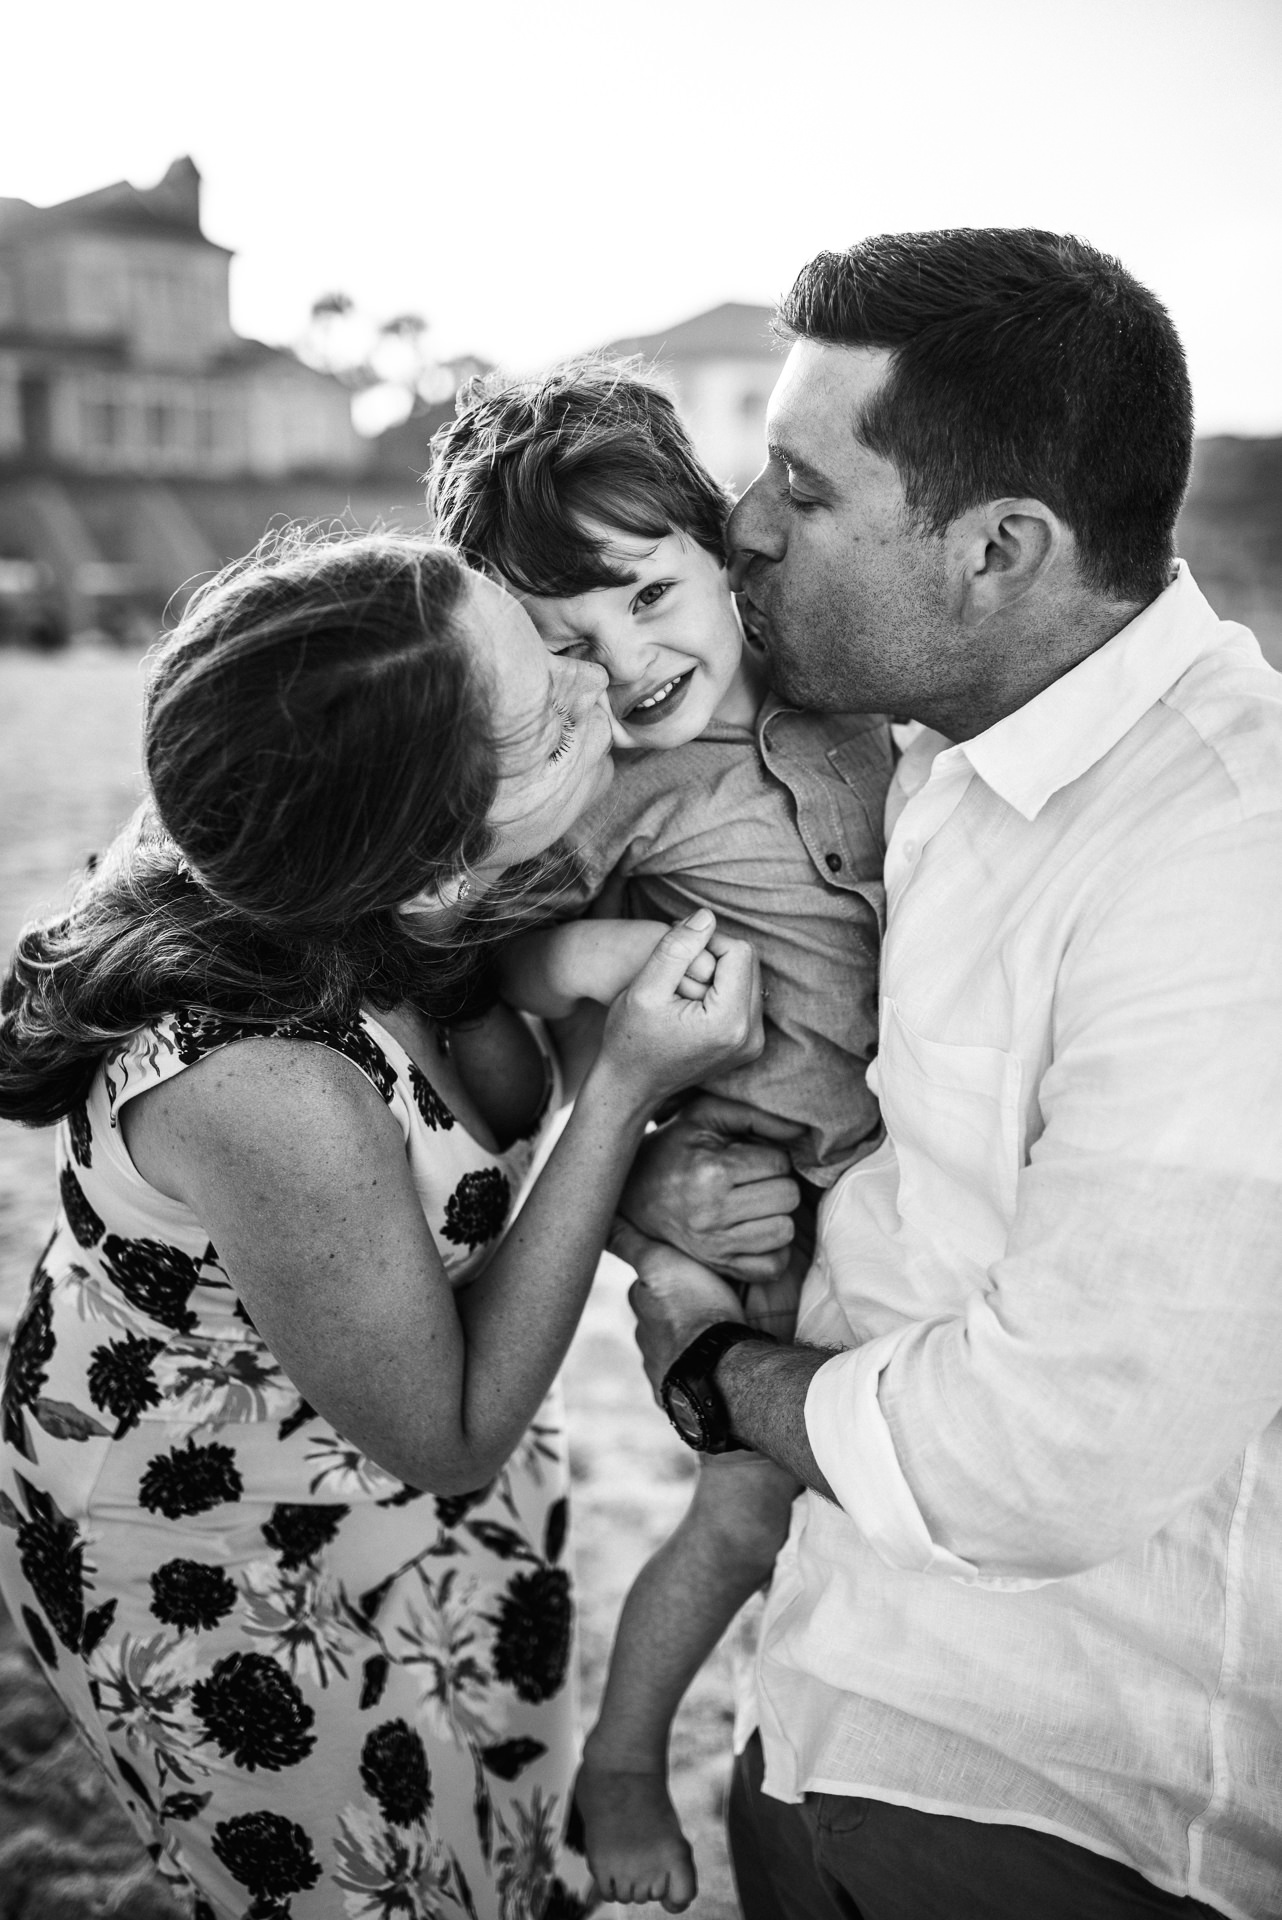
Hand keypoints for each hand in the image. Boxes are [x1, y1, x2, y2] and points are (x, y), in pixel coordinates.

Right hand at [598, 912, 762, 1110]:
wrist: (631, 1086)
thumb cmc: (629, 1040)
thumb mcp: (644, 989)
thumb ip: (676, 948)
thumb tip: (706, 916)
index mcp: (729, 1022)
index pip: (739, 951)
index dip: (707, 941)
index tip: (675, 951)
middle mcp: (750, 1035)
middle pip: (749, 963)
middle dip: (715, 957)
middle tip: (675, 968)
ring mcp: (753, 1043)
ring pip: (748, 978)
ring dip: (718, 972)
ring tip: (681, 987)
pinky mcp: (748, 1045)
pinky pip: (745, 998)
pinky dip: (722, 990)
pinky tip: (692, 1001)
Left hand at [611, 1220, 743, 1395]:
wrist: (720, 1371)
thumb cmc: (694, 1311)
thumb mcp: (662, 1263)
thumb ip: (631, 1244)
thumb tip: (602, 1222)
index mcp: (641, 1309)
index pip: (648, 1286)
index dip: (666, 1276)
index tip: (686, 1273)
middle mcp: (645, 1343)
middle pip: (660, 1320)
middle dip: (677, 1313)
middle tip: (707, 1304)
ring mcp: (661, 1374)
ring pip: (675, 1352)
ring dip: (690, 1345)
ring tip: (717, 1338)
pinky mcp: (680, 1401)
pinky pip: (689, 1381)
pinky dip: (699, 1373)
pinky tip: (717, 1368)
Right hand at [619, 1093, 801, 1282]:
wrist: (634, 1193)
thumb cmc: (675, 1147)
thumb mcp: (705, 1115)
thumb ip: (754, 1114)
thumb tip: (800, 1132)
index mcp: (712, 1172)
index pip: (779, 1164)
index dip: (772, 1157)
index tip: (751, 1157)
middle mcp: (713, 1212)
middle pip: (787, 1197)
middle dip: (778, 1183)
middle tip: (755, 1179)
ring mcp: (716, 1245)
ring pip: (784, 1231)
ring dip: (777, 1214)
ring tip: (755, 1203)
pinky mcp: (720, 1266)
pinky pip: (773, 1266)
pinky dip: (773, 1248)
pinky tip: (756, 1228)